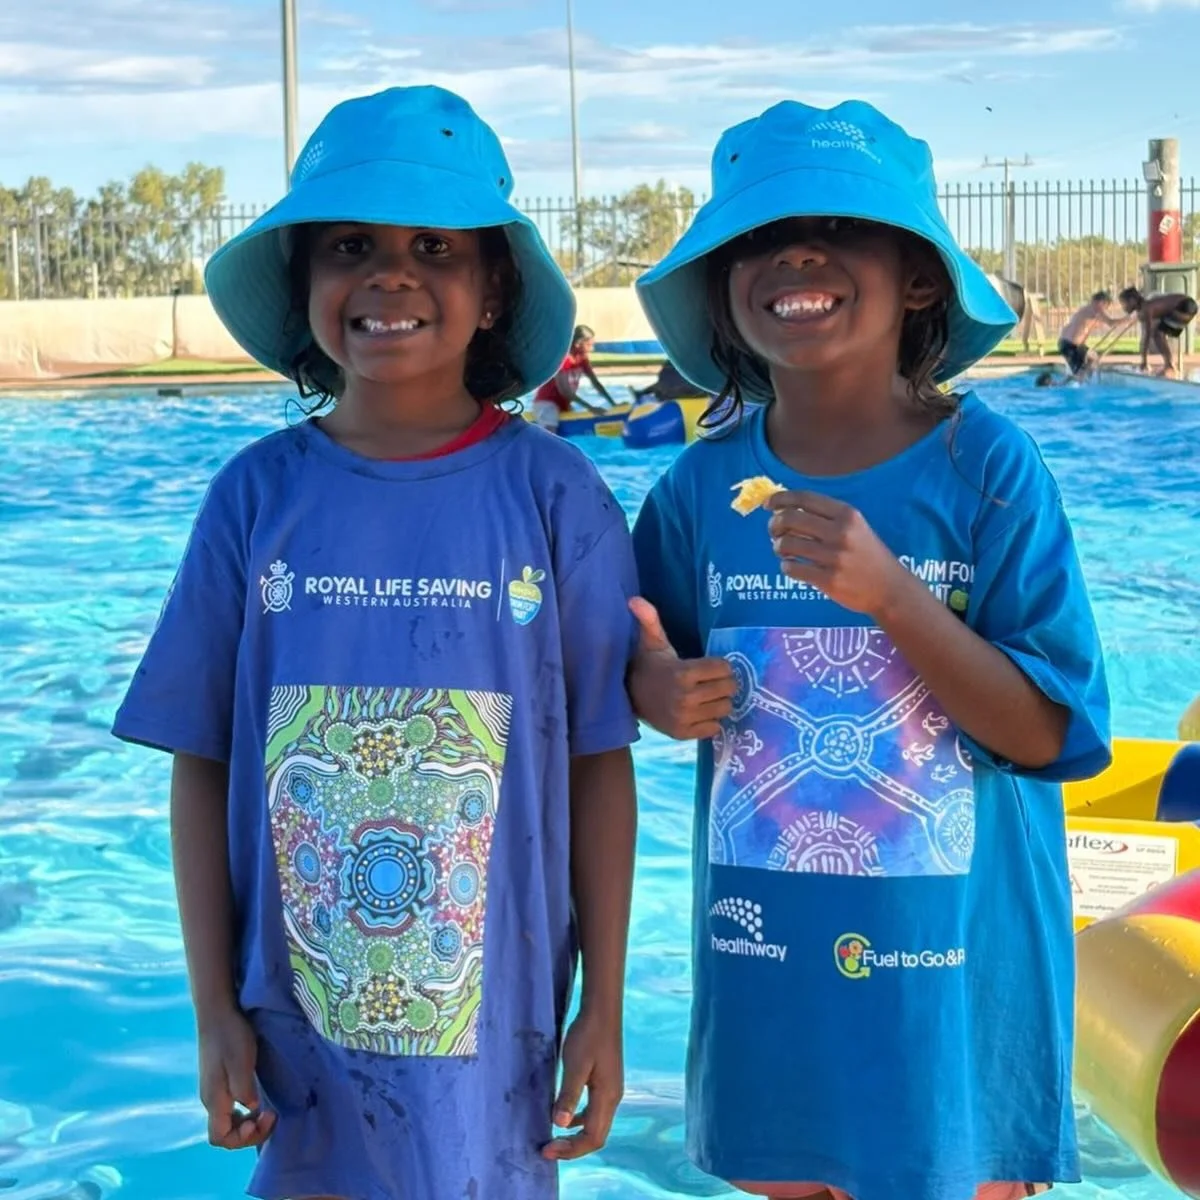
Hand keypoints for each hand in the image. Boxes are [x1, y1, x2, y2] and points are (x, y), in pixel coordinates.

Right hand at [197, 1007, 275, 1149]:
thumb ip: (244, 1090)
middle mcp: (210, 1099)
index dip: (242, 1138)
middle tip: (271, 1115)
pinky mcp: (218, 1079)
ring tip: (267, 1110)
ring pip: (228, 1120)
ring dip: (248, 1122)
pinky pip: (230, 1106)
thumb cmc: (230, 1035)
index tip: (263, 1117)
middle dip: (249, 1132)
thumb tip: (251, 1108)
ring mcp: (213, 1089)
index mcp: (214, 1099)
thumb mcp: (241, 1062)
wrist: (217, 1011)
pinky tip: (257, 1098)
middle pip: (224, 1132)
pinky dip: (244, 1110)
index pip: (220, 1138)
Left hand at [542, 1007, 622, 1160]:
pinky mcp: (605, 1081)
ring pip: (595, 1124)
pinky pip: (593, 1111)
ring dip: (575, 1136)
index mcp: (607, 1097)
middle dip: (572, 1148)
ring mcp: (610, 1090)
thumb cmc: (588, 1035)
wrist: (601, 1010)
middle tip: (547, 1150)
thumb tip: (559, 1125)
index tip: (546, 1151)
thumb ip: (568, 1095)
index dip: (571, 1150)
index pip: (593, 1138)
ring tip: (553, 1137)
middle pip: (596, 1136)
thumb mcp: (574, 1065)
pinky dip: (578, 1120)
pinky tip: (563, 1114)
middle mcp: (613, 1098)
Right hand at [627, 597, 734, 738]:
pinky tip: (700, 711)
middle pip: (729, 689)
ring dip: (719, 701)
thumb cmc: (650, 665)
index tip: (711, 666)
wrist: (630, 696)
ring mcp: (685, 718)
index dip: (720, 665)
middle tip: (711, 681)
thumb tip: (634, 599)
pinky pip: (714, 729)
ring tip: (706, 696)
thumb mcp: (652, 641)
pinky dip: (710, 720)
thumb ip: (649, 620)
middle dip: (723, 683)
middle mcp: (686, 698)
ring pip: (725, 709)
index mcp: (683, 673)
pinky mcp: (683, 734)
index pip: (724, 668)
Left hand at [766, 491, 907, 617]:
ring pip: (786, 544)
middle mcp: (840, 533)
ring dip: (778, 547)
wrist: (890, 588)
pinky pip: (792, 569)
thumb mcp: (855, 527)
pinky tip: (792, 567)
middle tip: (774, 532)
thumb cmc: (867, 554)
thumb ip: (825, 516)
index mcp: (847, 514)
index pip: (804, 498)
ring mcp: (834, 558)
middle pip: (790, 519)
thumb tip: (784, 508)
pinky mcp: (828, 580)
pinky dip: (786, 567)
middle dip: (774, 525)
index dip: (781, 499)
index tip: (768, 505)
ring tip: (783, 551)